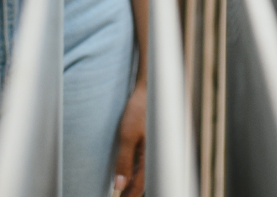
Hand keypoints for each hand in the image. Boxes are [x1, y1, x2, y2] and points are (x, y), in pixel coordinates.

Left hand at [113, 82, 145, 196]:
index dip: (129, 195)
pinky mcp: (151, 142)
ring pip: (145, 171)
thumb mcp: (127, 135)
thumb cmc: (139, 110)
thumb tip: (119, 185)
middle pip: (144, 180)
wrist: (149, 90)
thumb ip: (124, 161)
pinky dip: (137, 169)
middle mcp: (156, 155)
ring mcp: (154, 148)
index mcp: (151, 157)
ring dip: (135, 180)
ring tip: (124, 188)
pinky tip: (130, 170)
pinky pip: (145, 161)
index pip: (140, 185)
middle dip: (133, 190)